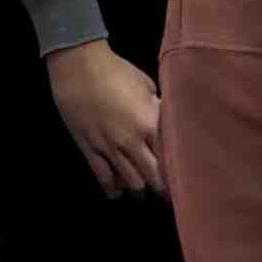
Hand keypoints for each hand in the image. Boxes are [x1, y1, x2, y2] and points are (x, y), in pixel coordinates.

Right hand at [44, 41, 164, 201]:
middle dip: (161, 188)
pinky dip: (111, 188)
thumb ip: (157, 108)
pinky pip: (102, 176)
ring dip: (138, 189)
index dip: (177, 171)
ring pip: (129, 181)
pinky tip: (116, 194)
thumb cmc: (116, 70)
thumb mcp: (146, 85)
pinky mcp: (89, 148)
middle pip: (152, 175)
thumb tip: (167, 121)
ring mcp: (108, 147)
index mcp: (149, 122)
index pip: (169, 156)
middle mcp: (131, 141)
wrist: (78, 66)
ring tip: (142, 193)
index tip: (184, 180)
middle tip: (167, 195)